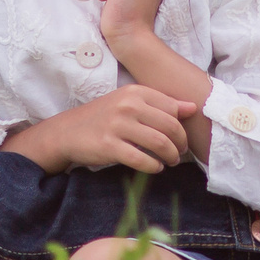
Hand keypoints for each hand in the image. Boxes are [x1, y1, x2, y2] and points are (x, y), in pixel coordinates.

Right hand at [2, 86, 197, 175]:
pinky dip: (154, 166)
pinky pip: (142, 159)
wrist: (67, 131)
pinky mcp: (109, 146)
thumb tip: (192, 107)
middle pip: (170, 126)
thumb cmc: (103, 117)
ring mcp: (117, 125)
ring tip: (170, 161)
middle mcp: (127, 105)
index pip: (172, 108)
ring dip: (170, 156)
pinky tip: (155, 167)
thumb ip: (160, 104)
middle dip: (180, 143)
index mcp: (134, 91)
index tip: (181, 138)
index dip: (182, 126)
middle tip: (179, 153)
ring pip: (159, 143)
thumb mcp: (129, 102)